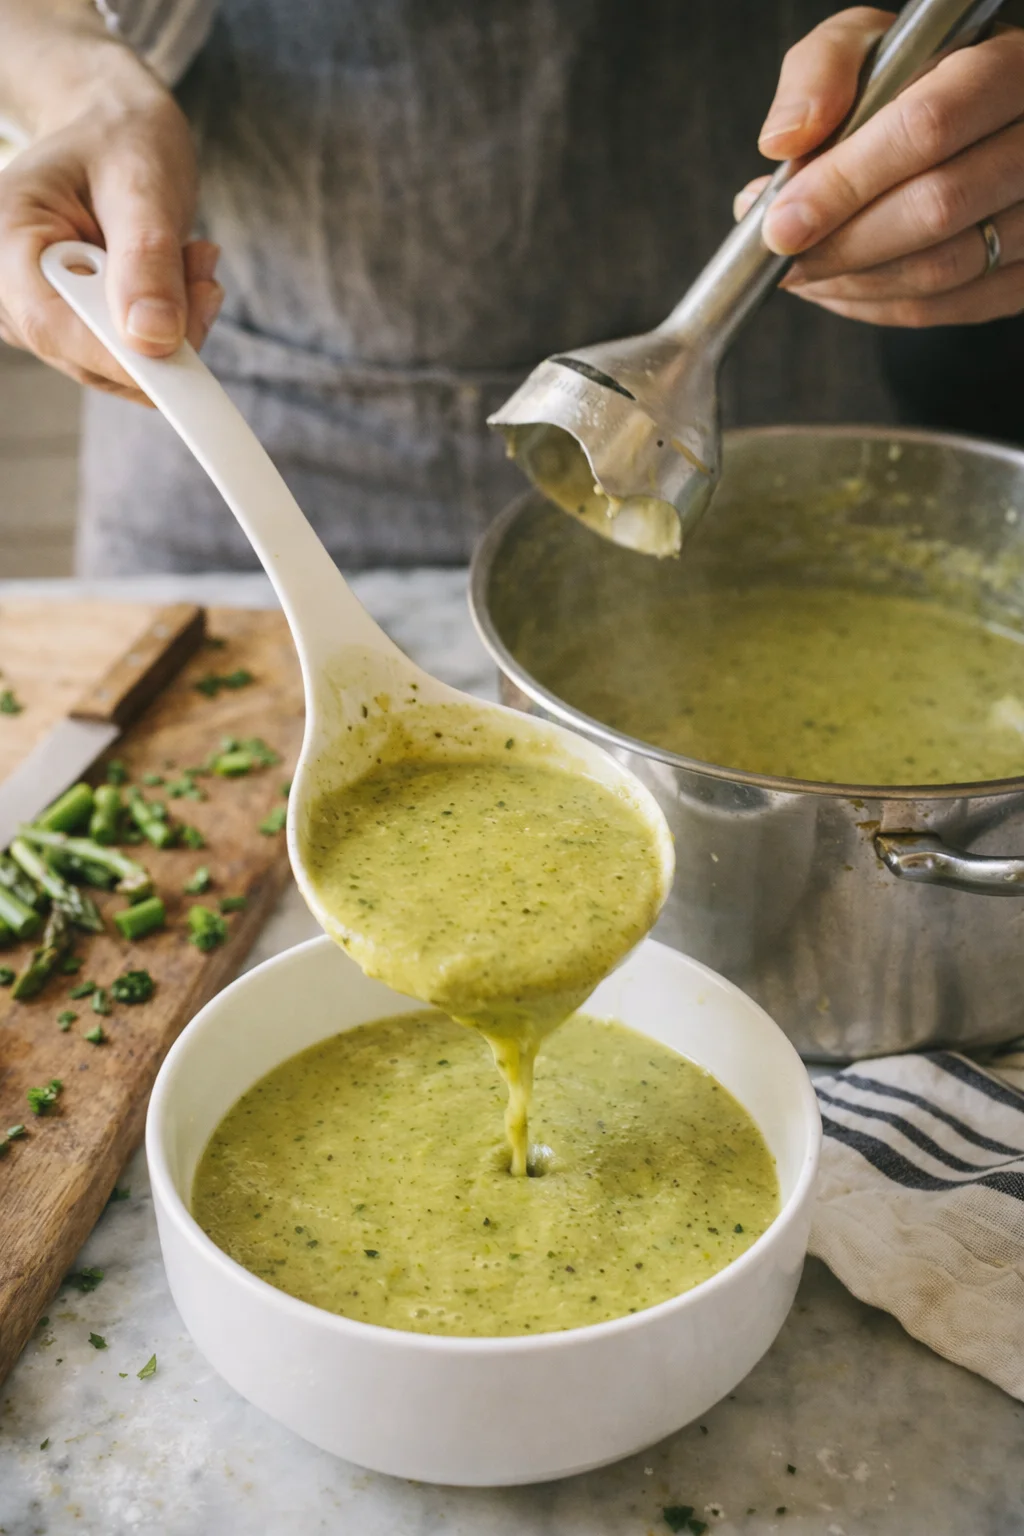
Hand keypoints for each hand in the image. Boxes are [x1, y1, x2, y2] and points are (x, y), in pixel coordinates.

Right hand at [0, 49, 220, 402]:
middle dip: (163, 330)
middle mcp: (11, 290)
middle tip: (203, 270)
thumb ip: (146, 257)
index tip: (185, 369)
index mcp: (4, 240)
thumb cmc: (117, 139)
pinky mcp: (77, 331)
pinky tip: (179, 272)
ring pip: (120, 365)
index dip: (120, 357)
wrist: (112, 133)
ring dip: (174, 323)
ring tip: (189, 255)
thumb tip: (153, 337)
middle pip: (90, 356)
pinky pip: (134, 356)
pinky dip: (171, 324)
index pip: (53, 327)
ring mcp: (42, 317)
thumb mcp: (139, 180)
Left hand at [734, 7, 1023, 326]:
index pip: (927, 129)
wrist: (978, 118)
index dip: (843, 183)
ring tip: (799, 269)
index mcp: (1007, 66)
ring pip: (943, 269)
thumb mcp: (871, 45)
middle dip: (842, 243)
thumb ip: (823, 73)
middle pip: (937, 208)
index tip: (781, 221)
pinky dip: (879, 305)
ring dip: (854, 281)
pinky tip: (836, 285)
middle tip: (783, 255)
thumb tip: (784, 142)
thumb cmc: (920, 79)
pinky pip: (950, 307)